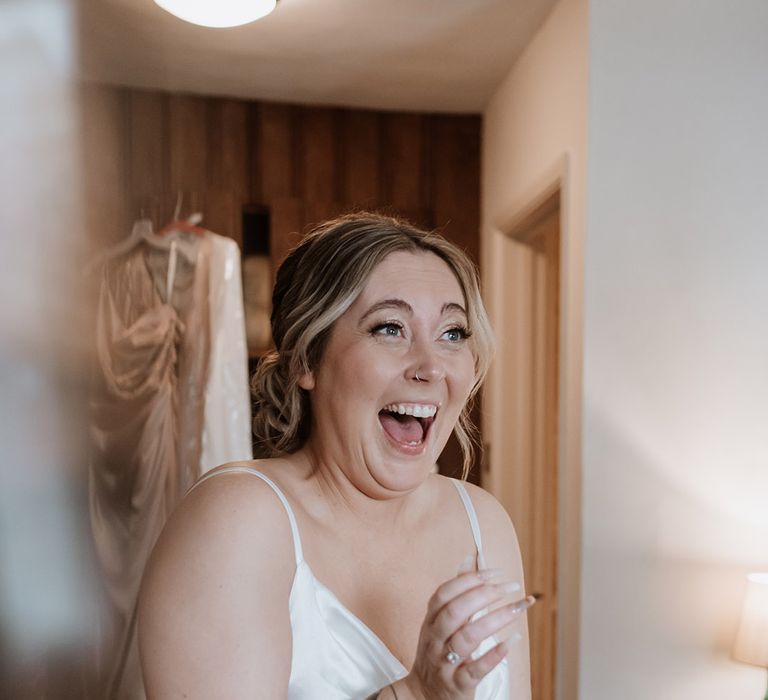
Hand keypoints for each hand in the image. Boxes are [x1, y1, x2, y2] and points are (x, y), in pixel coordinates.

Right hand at [397, 554, 525, 699]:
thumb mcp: (439, 621)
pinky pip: (475, 670)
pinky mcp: (458, 686)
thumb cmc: (437, 652)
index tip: (496, 572)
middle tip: (510, 586)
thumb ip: (456, 592)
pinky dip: (494, 655)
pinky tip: (512, 641)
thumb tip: (468, 558)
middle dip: (483, 595)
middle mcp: (434, 640)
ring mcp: (445, 663)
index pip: (444, 594)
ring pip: (467, 638)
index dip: (469, 580)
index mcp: (430, 621)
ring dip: (494, 620)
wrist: (424, 696)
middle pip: (454, 612)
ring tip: (519, 608)